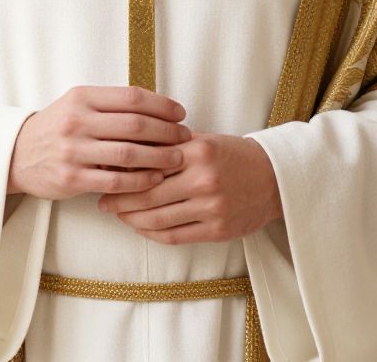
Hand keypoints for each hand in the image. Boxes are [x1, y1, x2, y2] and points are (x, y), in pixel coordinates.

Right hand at [7, 85, 191, 199]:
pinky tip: (155, 179)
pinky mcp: (71, 178)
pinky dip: (139, 180)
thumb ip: (111, 104)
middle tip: (185, 136)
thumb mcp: (78, 104)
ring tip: (178, 158)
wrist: (18, 154)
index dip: (161, 105)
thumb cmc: (58, 126)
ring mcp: (73, 150)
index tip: (180, 113)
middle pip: (134, 124)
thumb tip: (158, 106)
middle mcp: (77, 120)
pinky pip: (115, 180)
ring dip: (159, 156)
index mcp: (83, 97)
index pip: (131, 97)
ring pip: (128, 153)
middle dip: (166, 131)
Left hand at [96, 132, 282, 244]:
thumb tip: (127, 148)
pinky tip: (141, 227)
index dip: (123, 170)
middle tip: (102, 201)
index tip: (104, 172)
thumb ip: (170, 145)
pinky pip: (175, 236)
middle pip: (148, 193)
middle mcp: (203, 178)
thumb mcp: (203, 140)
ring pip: (158, 218)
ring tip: (118, 215)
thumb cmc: (232, 155)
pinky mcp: (217, 229)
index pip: (150, 162)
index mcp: (197, 150)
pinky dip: (153, 233)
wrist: (274, 178)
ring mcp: (211, 206)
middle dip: (120, 199)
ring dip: (132, 219)